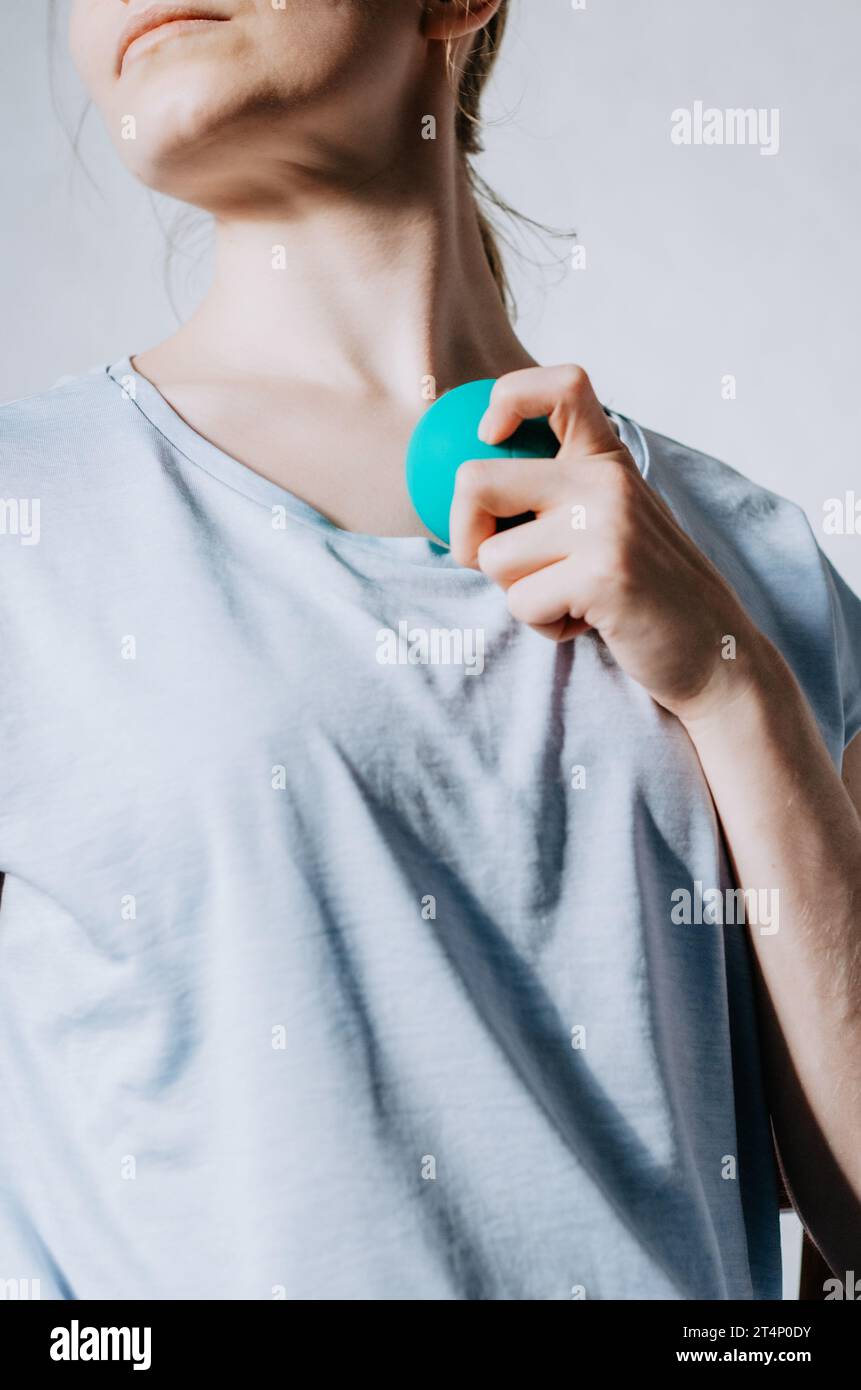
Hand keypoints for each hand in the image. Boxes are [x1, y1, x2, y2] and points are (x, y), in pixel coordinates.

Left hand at [449, 363, 771, 724]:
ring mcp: (607, 524)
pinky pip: (521, 603)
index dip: (508, 399)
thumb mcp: (608, 522)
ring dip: (518, 594)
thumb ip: (556, 496)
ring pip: (492, 558)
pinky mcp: (605, 575)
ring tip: (569, 599)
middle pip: (475, 481)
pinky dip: (542, 626)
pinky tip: (587, 622)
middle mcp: (606, 480)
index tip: (491, 439)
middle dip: (466, 537)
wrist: (712, 649)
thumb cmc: (642, 592)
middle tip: (499, 564)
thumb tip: (462, 491)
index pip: (560, 384)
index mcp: (606, 459)